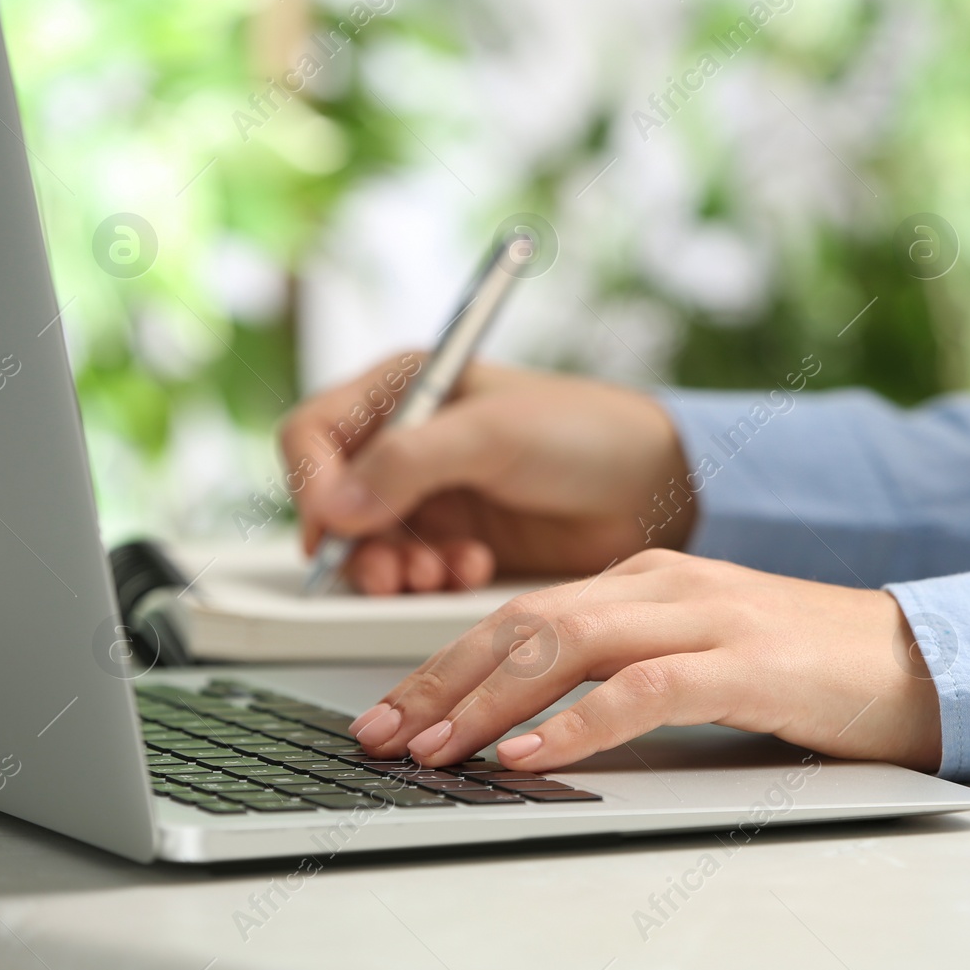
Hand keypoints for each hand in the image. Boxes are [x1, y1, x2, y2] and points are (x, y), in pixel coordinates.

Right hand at [279, 356, 692, 593]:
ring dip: (394, 567)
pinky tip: (470, 571)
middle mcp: (408, 441)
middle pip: (334, 500)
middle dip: (359, 542)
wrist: (657, 487)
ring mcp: (431, 495)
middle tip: (395, 571)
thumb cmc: (587, 433)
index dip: (313, 482)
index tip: (336, 524)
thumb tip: (335, 505)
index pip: (314, 434)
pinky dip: (430, 580)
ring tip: (436, 573)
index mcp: (407, 389)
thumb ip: (409, 463)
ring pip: (369, 545)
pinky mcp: (456, 539)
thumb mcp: (494, 435)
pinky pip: (412, 571)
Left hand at [347, 550, 943, 772]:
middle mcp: (665, 584)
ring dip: (488, 700)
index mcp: (647, 577)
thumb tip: (526, 715)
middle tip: (382, 734)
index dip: (444, 663)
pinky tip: (529, 753)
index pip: (521, 612)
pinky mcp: (745, 663)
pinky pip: (643, 688)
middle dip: (442, 681)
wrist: (915, 659)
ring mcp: (706, 617)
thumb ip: (622, 664)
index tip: (391, 712)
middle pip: (525, 621)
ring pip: (568, 645)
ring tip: (434, 748)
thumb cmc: (802, 666)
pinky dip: (577, 723)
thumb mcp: (697, 651)